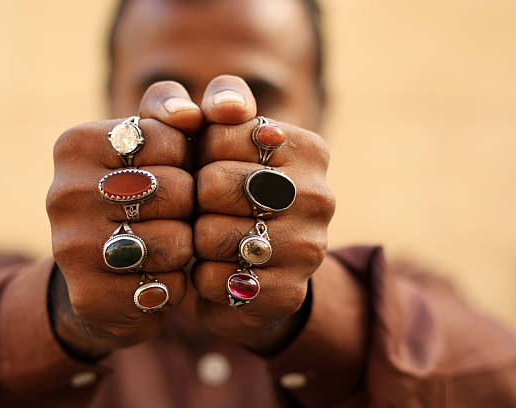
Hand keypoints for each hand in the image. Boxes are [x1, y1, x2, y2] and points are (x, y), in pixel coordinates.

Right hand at [46, 81, 200, 359]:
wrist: (107, 272)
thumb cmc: (142, 192)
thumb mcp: (153, 142)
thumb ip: (170, 106)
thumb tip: (191, 112)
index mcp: (75, 143)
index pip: (168, 138)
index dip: (186, 159)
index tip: (169, 170)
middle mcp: (63, 192)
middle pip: (176, 189)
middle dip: (189, 205)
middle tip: (171, 214)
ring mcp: (70, 247)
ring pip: (176, 240)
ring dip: (186, 246)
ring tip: (164, 245)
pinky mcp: (89, 296)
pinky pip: (167, 285)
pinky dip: (175, 282)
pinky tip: (154, 278)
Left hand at [192, 75, 335, 352]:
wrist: (258, 264)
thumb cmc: (232, 186)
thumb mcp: (226, 133)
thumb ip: (224, 98)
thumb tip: (225, 108)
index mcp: (308, 148)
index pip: (219, 135)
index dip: (198, 154)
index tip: (212, 165)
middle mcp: (319, 196)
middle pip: (213, 184)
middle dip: (195, 198)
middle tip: (208, 207)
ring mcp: (309, 249)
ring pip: (210, 234)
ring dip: (196, 239)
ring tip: (214, 238)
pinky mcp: (289, 293)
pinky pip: (213, 280)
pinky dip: (202, 276)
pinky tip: (220, 270)